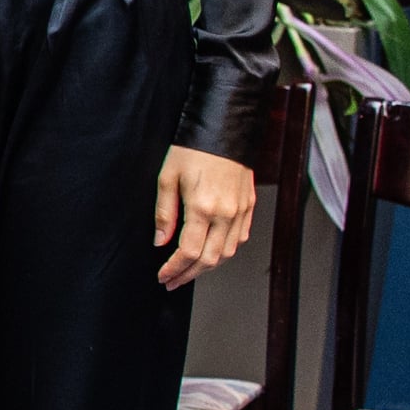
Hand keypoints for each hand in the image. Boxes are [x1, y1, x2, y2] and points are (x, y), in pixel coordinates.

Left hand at [155, 143, 257, 287]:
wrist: (224, 128)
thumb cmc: (192, 148)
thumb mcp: (167, 177)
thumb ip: (164, 212)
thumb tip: (160, 241)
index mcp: (203, 208)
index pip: (189, 252)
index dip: (174, 269)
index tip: (162, 276)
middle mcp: (226, 214)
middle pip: (210, 260)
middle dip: (189, 275)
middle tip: (172, 281)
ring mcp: (241, 211)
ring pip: (227, 253)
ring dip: (207, 267)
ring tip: (188, 271)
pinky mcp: (249, 206)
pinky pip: (240, 239)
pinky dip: (224, 252)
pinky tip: (211, 253)